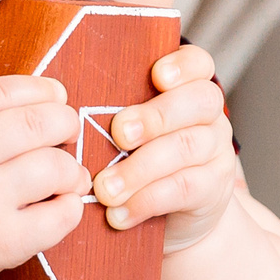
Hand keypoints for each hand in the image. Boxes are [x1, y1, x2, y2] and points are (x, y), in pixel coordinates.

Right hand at [0, 72, 87, 279]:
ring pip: (53, 166)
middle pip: (36, 122)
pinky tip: (62, 202)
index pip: (0, 92)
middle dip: (63, 120)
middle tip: (66, 128)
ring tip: (66, 172)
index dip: (37, 88)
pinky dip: (71, 205)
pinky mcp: (4, 242)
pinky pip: (59, 216)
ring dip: (70, 165)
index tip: (56, 93)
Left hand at [95, 44, 237, 252]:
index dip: (182, 66)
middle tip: (119, 134)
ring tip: (105, 189)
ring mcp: (216, 151)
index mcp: (187, 88)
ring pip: (187, 147)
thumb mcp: (127, 130)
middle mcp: (209, 115)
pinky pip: (185, 188)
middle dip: (155, 116)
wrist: (172, 216)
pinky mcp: (214, 188)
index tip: (157, 75)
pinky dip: (146, 201)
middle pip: (198, 102)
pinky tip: (118, 213)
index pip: (198, 63)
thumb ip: (110, 112)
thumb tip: (62, 110)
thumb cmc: (135, 159)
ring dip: (140, 168)